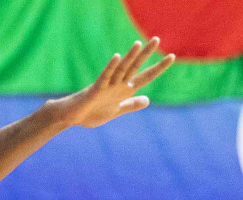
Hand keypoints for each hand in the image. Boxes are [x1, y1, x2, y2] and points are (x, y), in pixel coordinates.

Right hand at [48, 39, 175, 128]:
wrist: (71, 117)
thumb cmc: (91, 113)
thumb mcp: (116, 110)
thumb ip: (131, 104)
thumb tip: (148, 100)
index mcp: (124, 90)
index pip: (145, 77)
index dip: (158, 68)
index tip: (171, 57)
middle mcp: (117, 84)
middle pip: (134, 67)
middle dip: (146, 54)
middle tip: (157, 39)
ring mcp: (107, 85)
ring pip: (121, 69)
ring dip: (129, 57)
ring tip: (139, 44)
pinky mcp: (95, 89)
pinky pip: (104, 77)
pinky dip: (111, 67)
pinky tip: (117, 57)